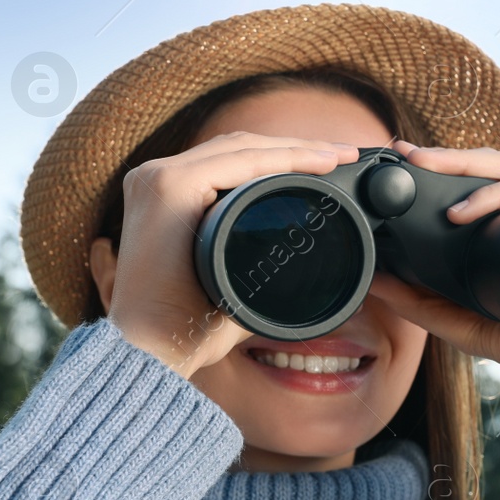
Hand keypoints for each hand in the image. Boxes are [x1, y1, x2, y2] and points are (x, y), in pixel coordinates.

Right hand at [95, 132, 361, 377]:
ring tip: (340, 155)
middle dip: (297, 147)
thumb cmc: (188, 327)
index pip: (233, 161)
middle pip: (239, 148)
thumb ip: (260, 268)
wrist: (152, 352)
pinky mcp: (165, 186)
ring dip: (296, 148)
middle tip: (347, 153)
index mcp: (168, 196)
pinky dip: (280, 159)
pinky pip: (234, 161)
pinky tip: (317, 163)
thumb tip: (307, 274)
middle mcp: (157, 179)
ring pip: (241, 148)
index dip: (284, 156)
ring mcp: (157, 179)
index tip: (334, 164)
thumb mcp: (233, 284)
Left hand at [364, 141, 499, 399]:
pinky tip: (465, 212)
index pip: (478, 179)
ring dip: (468, 174)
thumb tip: (375, 282)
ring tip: (431, 185)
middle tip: (407, 154)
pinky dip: (497, 196)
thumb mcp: (464, 324)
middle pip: (491, 165)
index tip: (403, 156)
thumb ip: (421, 305)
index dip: (443, 165)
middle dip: (446, 158)